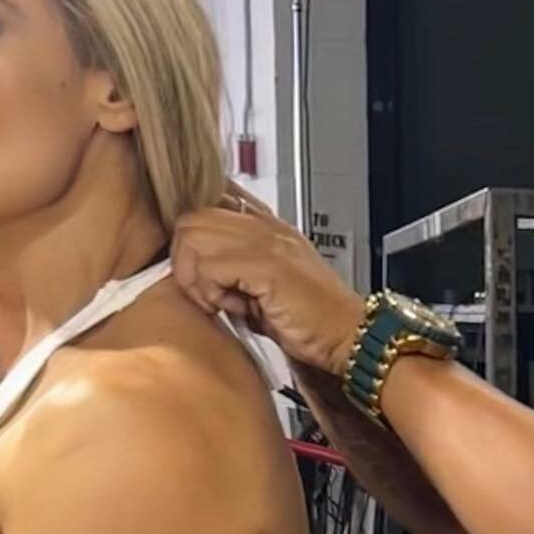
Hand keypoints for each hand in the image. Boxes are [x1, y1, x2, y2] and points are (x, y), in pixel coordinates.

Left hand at [172, 182, 365, 377]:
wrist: (348, 335)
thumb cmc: (311, 320)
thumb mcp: (265, 288)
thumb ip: (234, 271)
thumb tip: (194, 273)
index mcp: (266, 224)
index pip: (210, 198)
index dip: (191, 233)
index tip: (197, 267)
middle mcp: (264, 224)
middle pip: (190, 217)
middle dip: (185, 261)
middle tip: (206, 293)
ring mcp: (267, 240)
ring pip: (193, 237)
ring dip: (196, 277)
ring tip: (220, 301)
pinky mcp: (267, 265)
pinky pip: (210, 267)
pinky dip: (212, 293)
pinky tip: (234, 309)